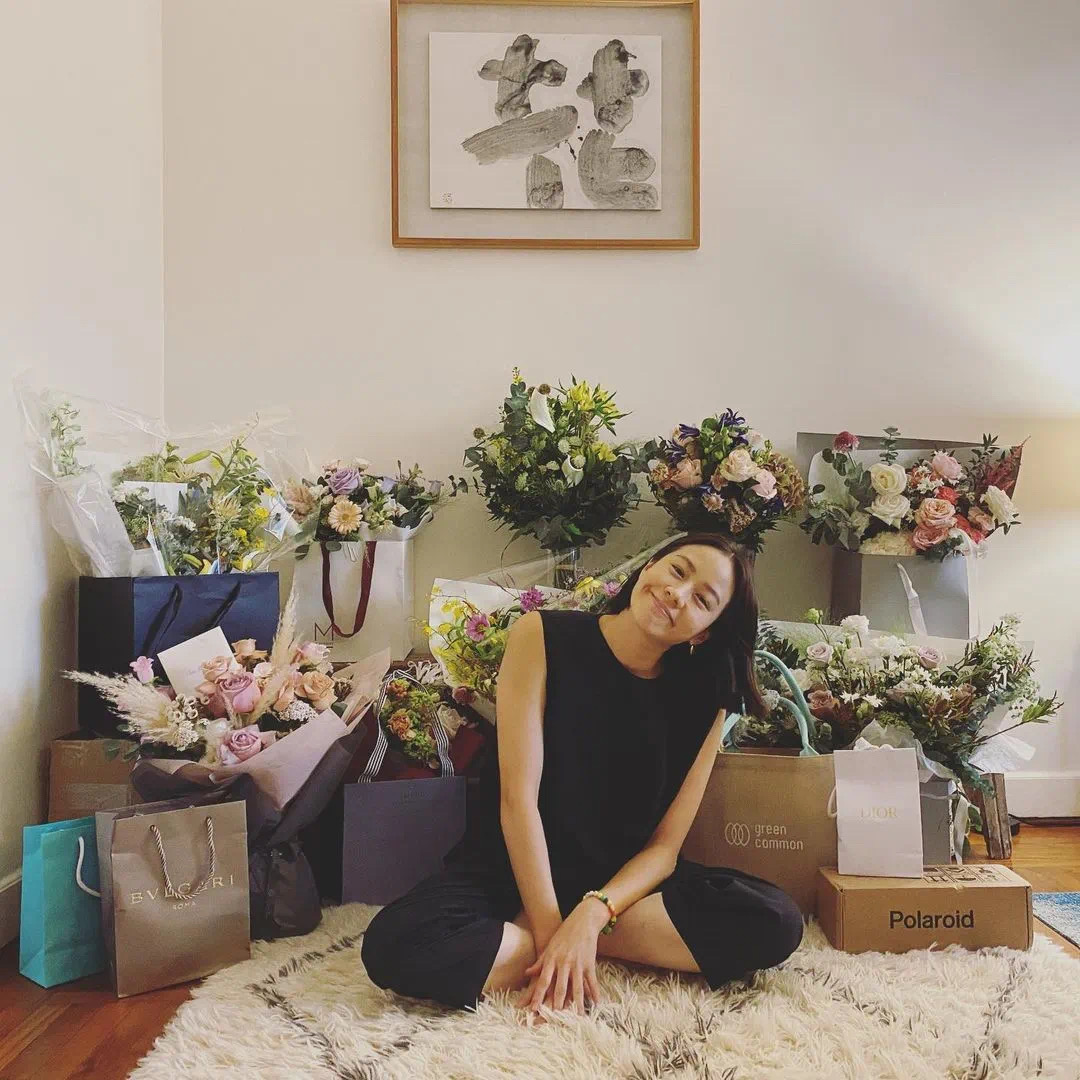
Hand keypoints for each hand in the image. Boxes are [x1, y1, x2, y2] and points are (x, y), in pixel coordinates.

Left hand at [518, 900, 606, 1014]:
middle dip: (556, 1005)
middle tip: (553, 1020)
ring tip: (576, 1018)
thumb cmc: (563, 934)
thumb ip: (540, 962)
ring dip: (576, 1004)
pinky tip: (596, 1004)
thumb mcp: (549, 947)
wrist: (582, 920)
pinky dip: (595, 993)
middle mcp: (563, 963)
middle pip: (559, 988)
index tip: (532, 1010)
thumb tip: (527, 974)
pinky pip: (592, 981)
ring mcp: (577, 963)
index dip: (537, 996)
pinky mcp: (589, 963)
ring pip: (576, 988)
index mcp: (551, 959)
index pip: (542, 981)